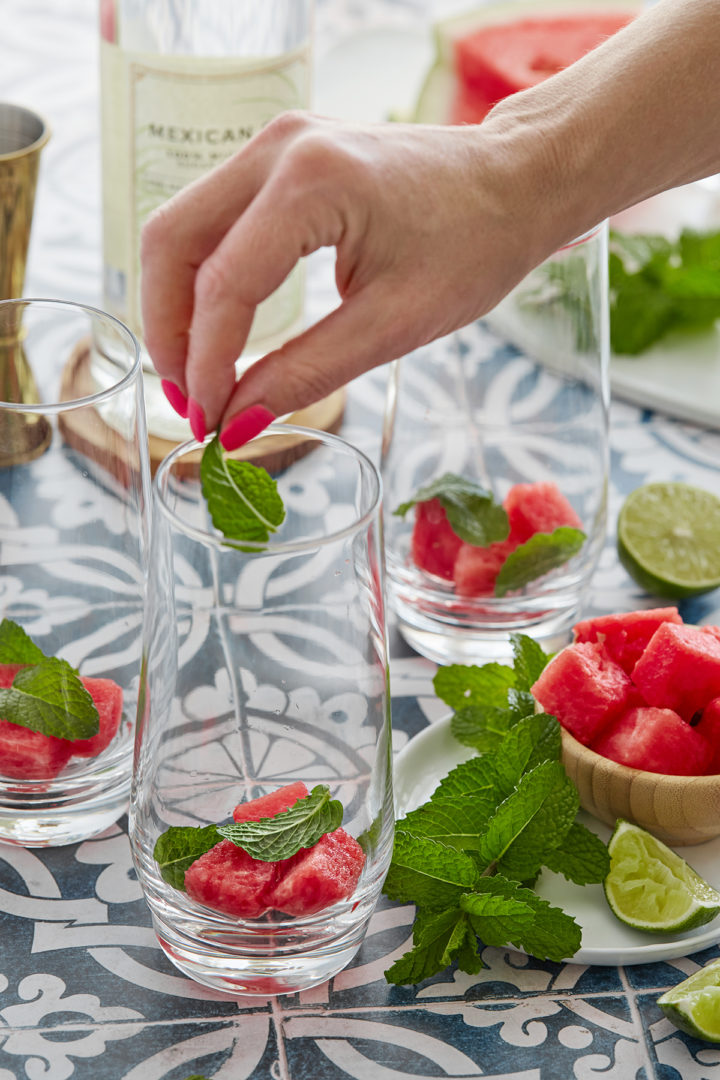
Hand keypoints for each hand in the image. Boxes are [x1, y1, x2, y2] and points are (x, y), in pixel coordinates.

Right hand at [140, 111, 549, 447]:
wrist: (515, 183)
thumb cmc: (474, 246)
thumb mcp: (393, 325)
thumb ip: (304, 373)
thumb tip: (234, 423)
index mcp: (312, 181)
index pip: (225, 285)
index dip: (208, 364)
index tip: (210, 422)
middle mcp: (277, 147)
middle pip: (171, 242)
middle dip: (169, 333)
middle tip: (189, 403)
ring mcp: (273, 144)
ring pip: (181, 230)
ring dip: (177, 308)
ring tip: (199, 377)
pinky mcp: (278, 158)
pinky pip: (212, 222)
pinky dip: (202, 281)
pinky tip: (217, 332)